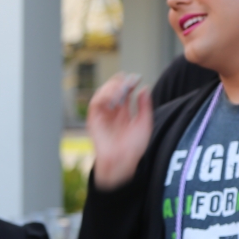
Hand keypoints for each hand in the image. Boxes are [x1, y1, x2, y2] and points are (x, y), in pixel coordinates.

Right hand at [88, 74, 152, 189]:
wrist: (123, 160)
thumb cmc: (134, 148)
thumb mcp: (144, 123)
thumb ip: (144, 106)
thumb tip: (144, 88)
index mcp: (123, 114)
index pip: (124, 93)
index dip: (129, 84)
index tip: (136, 78)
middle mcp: (112, 113)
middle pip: (112, 91)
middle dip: (118, 83)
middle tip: (126, 79)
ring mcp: (102, 116)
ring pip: (102, 94)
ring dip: (110, 87)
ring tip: (120, 87)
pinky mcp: (94, 119)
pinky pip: (95, 103)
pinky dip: (103, 96)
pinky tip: (113, 95)